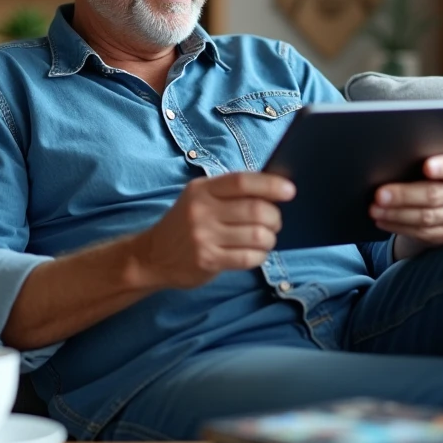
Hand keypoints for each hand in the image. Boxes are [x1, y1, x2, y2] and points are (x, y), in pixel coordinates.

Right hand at [133, 173, 295, 288]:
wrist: (152, 255)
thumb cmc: (185, 224)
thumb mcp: (199, 198)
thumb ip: (229, 193)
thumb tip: (274, 189)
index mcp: (202, 190)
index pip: (242, 182)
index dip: (270, 185)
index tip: (290, 191)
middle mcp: (201, 211)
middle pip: (255, 210)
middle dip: (274, 217)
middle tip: (275, 221)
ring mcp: (203, 237)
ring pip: (256, 236)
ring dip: (269, 238)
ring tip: (266, 238)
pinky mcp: (207, 260)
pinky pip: (248, 258)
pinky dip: (260, 255)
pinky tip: (256, 253)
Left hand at [369, 153, 442, 260]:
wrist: (436, 206)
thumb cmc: (425, 180)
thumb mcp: (424, 167)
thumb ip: (415, 164)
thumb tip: (386, 168)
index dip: (441, 166)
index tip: (426, 167)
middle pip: (433, 194)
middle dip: (403, 195)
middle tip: (380, 195)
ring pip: (426, 216)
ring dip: (396, 214)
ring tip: (376, 210)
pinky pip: (421, 232)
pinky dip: (398, 226)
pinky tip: (383, 221)